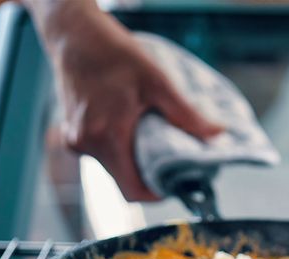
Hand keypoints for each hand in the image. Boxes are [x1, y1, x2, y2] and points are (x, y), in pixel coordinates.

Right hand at [25, 0, 222, 200]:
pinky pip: (101, 154)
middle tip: (170, 162)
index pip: (132, 190)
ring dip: (133, 161)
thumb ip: (186, 114)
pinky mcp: (71, 134)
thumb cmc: (112, 53)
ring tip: (152, 141)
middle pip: (123, 181)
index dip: (156, 194)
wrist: (73, 34)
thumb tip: (216, 134)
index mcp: (106, 137)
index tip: (174, 185)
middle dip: (148, 176)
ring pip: (112, 168)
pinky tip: (131, 129)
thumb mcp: (157, 81)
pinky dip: (119, 149)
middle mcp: (86, 145)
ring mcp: (75, 141)